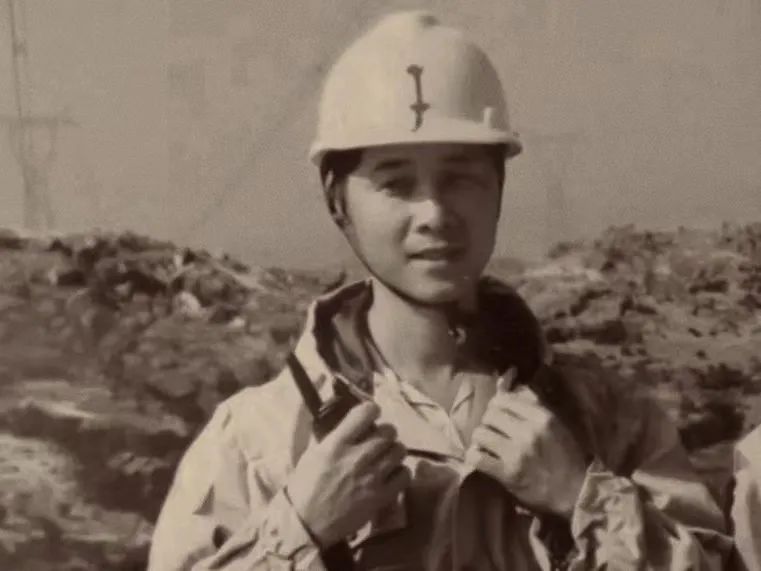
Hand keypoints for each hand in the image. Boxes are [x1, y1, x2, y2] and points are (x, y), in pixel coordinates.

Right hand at [286, 401, 410, 547]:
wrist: (307, 523)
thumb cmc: (305, 486)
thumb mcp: (313, 453)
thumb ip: (334, 436)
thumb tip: (352, 422)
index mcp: (337, 443)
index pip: (366, 412)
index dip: (372, 410)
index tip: (370, 415)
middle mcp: (357, 457)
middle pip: (388, 431)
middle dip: (385, 432)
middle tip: (378, 440)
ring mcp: (372, 477)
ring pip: (399, 450)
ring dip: (393, 451)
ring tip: (386, 457)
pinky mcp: (381, 496)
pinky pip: (405, 475)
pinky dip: (400, 472)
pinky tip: (390, 475)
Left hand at [466, 375, 585, 518]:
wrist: (575, 492)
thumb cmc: (566, 457)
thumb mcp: (555, 425)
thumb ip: (533, 405)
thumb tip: (508, 381)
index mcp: (542, 417)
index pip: (504, 399)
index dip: (497, 406)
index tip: (499, 415)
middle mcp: (528, 431)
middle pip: (489, 414)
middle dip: (488, 422)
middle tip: (493, 431)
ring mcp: (517, 452)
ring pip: (480, 433)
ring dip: (481, 440)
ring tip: (487, 446)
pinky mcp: (507, 473)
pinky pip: (477, 457)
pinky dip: (475, 458)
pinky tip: (482, 459)